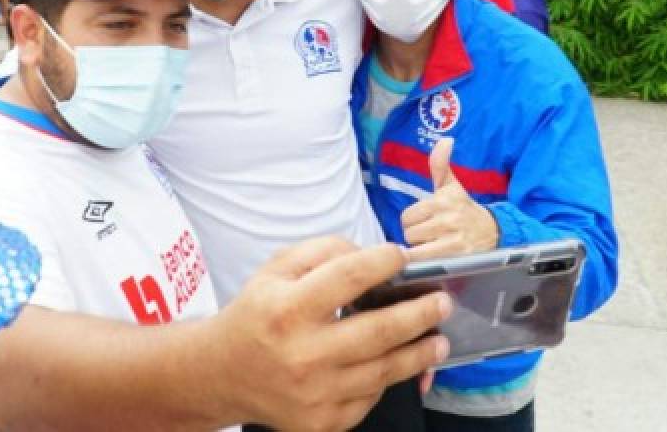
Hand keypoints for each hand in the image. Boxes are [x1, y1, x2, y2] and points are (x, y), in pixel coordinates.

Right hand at [214, 238, 450, 431]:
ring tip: (438, 340)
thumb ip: (323, 252)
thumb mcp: (276, 269)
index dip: (382, 262)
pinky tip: (397, 364)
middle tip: (442, 303)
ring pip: (383, 372)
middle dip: (419, 314)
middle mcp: (303, 354)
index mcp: (288, 309)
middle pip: (378, 332)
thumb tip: (371, 254)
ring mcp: (315, 394)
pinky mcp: (322, 422)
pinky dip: (386, 379)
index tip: (402, 256)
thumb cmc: (257, 314)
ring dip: (418, 353)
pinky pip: (369, 399)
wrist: (223, 373)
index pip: (348, 278)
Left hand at [402, 138, 499, 261]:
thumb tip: (445, 140)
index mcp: (443, 199)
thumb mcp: (451, 186)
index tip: (425, 221)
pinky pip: (425, 261)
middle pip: (409, 233)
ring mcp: (452, 239)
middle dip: (416, 236)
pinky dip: (425, 261)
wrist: (493, 232)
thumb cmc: (464, 208)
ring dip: (421, 250)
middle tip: (431, 234)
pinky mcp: (456, 256)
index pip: (407, 217)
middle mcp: (447, 217)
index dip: (413, 221)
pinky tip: (435, 257)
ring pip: (415, 248)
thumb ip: (440, 165)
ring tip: (435, 245)